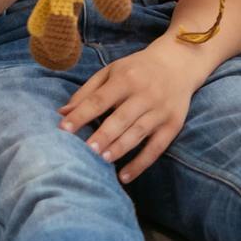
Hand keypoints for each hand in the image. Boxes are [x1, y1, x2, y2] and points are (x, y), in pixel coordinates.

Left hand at [58, 37, 200, 180]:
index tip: (63, 129)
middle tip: (86, 151)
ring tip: (102, 161)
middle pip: (121, 117)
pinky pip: (157, 147)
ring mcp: (160, 110)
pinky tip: (125, 176)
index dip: (82, 114)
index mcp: (125, 78)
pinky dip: (141, 163)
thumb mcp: (112, 71)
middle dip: (103, 134)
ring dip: (120, 148)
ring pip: (138, 132)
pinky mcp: (173, 125)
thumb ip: (87, 92)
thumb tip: (62, 112)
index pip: (100, 99)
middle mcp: (144, 93)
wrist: (178, 63)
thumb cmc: (137, 69)